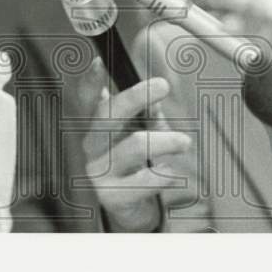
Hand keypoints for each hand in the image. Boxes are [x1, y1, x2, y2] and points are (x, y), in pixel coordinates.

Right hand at [79, 57, 191, 231]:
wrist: (132, 209)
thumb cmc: (138, 163)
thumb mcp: (144, 131)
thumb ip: (147, 114)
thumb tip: (154, 98)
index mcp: (97, 125)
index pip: (87, 99)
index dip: (90, 81)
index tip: (99, 62)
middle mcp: (92, 145)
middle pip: (107, 115)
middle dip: (135, 96)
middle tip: (163, 85)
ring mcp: (98, 170)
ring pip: (135, 145)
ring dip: (166, 140)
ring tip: (184, 142)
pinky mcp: (111, 195)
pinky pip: (145, 179)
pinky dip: (165, 174)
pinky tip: (173, 174)